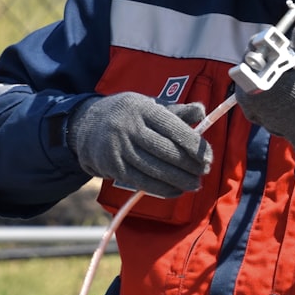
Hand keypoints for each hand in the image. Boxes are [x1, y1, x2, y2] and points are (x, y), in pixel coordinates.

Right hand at [67, 92, 211, 197]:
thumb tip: (201, 111)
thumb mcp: (149, 104)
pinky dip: (162, 189)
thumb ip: (176, 110)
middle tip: (205, 171)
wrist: (86, 125)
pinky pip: (142, 182)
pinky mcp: (113, 167)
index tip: (208, 156)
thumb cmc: (128, 114)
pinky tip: (177, 191)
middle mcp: (129, 128)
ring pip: (154, 169)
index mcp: (142, 108)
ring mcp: (119, 149)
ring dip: (179, 180)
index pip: (172, 127)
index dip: (193, 144)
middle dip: (189, 164)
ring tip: (195, 184)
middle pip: (165, 150)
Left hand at [235, 19, 294, 159]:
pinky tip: (279, 82)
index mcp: (270, 84)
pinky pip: (249, 82)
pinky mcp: (248, 108)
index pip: (256, 50)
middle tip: (286, 59)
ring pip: (249, 70)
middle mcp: (253, 95)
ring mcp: (248, 103)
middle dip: (267, 53)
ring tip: (284, 72)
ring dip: (265, 65)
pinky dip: (262, 77)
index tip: (281, 43)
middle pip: (250, 58)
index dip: (267, 42)